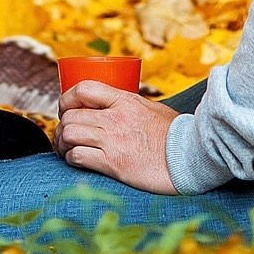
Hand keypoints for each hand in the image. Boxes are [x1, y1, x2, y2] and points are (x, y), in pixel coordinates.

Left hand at [55, 81, 178, 193]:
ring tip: (67, 149)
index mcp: (125, 100)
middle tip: (65, 135)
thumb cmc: (175, 134)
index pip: (83, 89)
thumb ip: (130, 106)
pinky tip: (78, 161)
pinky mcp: (114, 164)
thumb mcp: (151, 108)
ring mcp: (113, 141)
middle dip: (62, 126)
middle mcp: (115, 118)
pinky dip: (72, 159)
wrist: (191, 157)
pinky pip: (78, 157)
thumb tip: (114, 106)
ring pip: (69, 135)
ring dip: (63, 144)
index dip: (67, 98)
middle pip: (70, 116)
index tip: (66, 108)